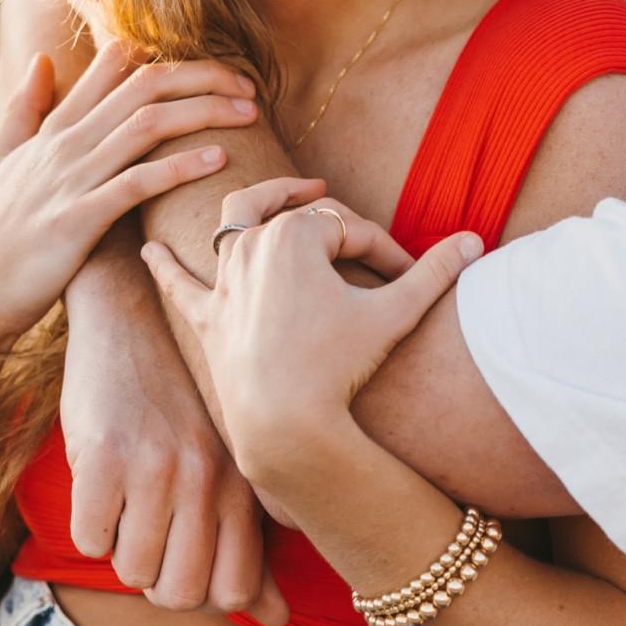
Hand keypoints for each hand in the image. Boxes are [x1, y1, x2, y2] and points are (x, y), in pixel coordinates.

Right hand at [0, 42, 254, 349]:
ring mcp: (71, 180)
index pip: (114, 66)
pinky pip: (137, 183)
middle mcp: (65, 144)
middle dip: (203, 76)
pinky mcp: (79, 220)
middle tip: (248, 85)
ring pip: (147, 125)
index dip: (168, 54)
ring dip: (204, 113)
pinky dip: (180, 166)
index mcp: (55, 128)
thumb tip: (41, 60)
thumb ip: (23, 109)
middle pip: (144, 86)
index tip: (213, 65)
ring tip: (248, 113)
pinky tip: (219, 159)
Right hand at [63, 229, 287, 622]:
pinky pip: (90, 540)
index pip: (235, 592)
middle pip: (182, 594)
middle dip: (158, 582)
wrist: (130, 321)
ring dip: (120, 553)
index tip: (187, 562)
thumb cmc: (180, 402)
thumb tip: (279, 621)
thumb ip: (251, 544)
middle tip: (150, 538)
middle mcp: (207, 477)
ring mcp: (156, 467)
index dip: (204, 596)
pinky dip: (89, 528)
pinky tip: (101, 488)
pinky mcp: (104, 457)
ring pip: (133, 573)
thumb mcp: (225, 462)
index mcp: (242, 481)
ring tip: (126, 506)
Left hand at [142, 177, 482, 506]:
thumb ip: (434, 272)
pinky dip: (164, 265)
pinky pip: (179, 284)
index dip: (386, 249)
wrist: (285, 423)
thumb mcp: (396, 313)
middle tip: (338, 213)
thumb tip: (478, 241)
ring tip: (270, 201)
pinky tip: (147, 250)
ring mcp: (225, 282)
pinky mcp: (208, 319)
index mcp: (294, 234)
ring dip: (251, 209)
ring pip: (232, 228)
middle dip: (323, 215)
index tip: (410, 275)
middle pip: (294, 215)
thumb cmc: (339, 366)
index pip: (348, 227)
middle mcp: (251, 247)